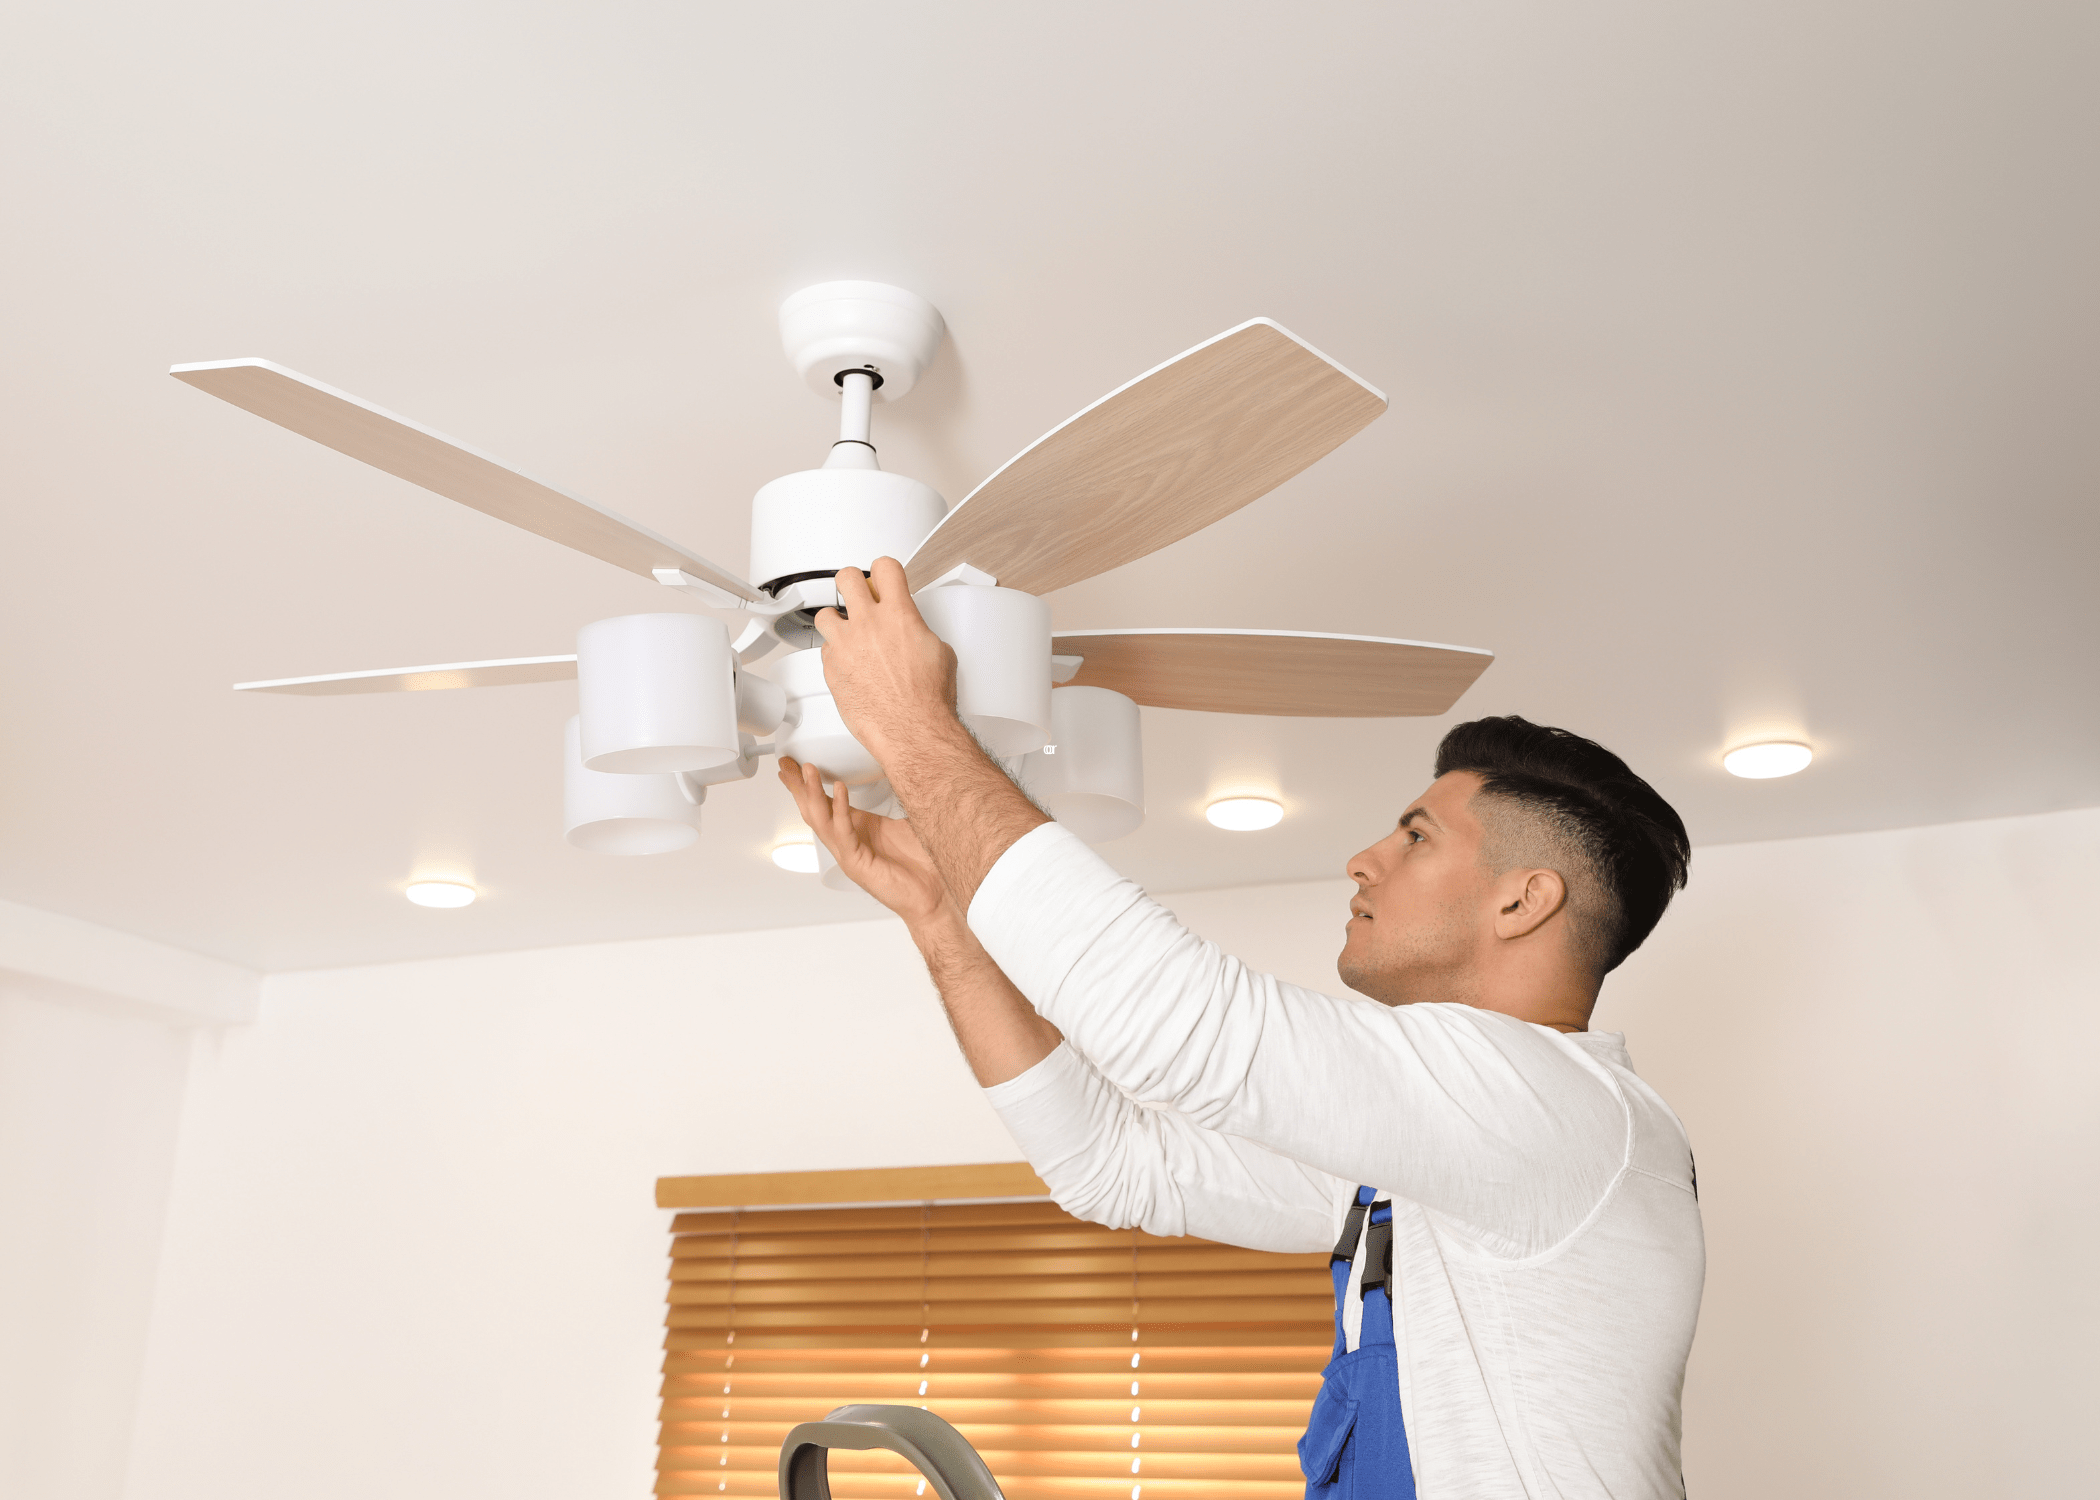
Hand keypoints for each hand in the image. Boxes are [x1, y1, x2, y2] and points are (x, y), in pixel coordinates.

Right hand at [778, 754, 948, 926]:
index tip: (795, 765)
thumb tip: (905, 773)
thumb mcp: (908, 821)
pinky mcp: (857, 864)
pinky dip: (840, 809)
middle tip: (787, 763)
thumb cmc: (923, 865)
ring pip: (822, 821)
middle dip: (799, 787)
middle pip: (814, 811)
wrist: (935, 896)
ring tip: (808, 770)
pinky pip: (844, 833)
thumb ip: (900, 798)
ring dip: (812, 793)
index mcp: (856, 831)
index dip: (808, 786)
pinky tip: (838, 789)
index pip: (824, 804)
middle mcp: (848, 842)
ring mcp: (849, 855)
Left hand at [812, 557, 965, 764]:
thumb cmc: (927, 699)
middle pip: (846, 578)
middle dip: (852, 583)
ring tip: (847, 632)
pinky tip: (848, 664)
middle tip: (857, 594)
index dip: (883, 571)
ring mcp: (846, 645)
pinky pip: (825, 651)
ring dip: (836, 620)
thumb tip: (913, 631)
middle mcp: (868, 624)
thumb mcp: (939, 652)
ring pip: (825, 614)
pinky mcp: (831, 668)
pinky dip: (835, 654)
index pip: (884, 568)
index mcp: (899, 614)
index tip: (882, 578)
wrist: (910, 729)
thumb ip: (917, 630)